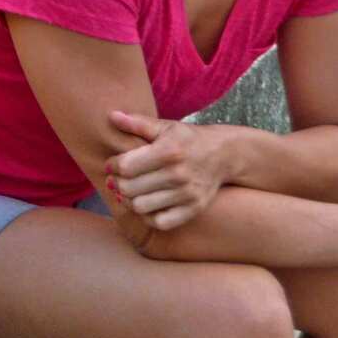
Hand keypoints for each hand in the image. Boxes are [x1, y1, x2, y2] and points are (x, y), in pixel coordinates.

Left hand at [107, 111, 228, 229]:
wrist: (225, 154)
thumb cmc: (188, 139)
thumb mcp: (165, 127)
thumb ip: (137, 123)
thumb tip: (111, 115)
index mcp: (168, 151)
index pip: (125, 166)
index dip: (112, 166)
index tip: (113, 164)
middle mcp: (178, 174)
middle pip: (129, 188)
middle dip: (117, 184)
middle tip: (118, 180)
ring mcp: (187, 194)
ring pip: (140, 207)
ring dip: (130, 200)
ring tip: (131, 192)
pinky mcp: (193, 209)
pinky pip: (160, 222)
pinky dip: (149, 216)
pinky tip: (148, 204)